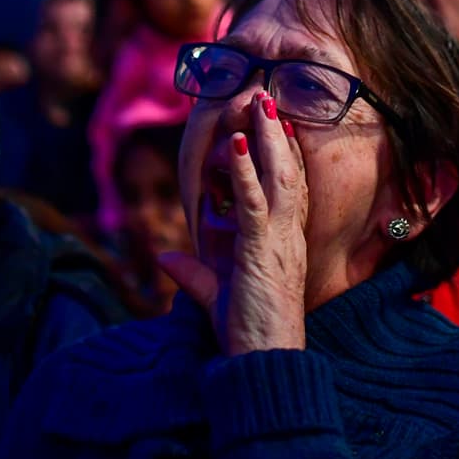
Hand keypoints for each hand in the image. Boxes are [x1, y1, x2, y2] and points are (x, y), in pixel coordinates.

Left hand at [161, 92, 308, 354]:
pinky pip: (253, 202)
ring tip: (259, 102)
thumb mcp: (215, 297)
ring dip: (267, 137)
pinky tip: (236, 144)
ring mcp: (279, 240)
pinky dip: (245, 170)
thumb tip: (168, 258)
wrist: (264, 362)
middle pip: (289, 172)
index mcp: (283, 243)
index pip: (290, 190)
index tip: (277, 124)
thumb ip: (193, 275)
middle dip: (278, 133)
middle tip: (267, 96)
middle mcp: (288, 236)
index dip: (286, 155)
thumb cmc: (247, 333)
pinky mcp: (262, 250)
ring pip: (279, 177)